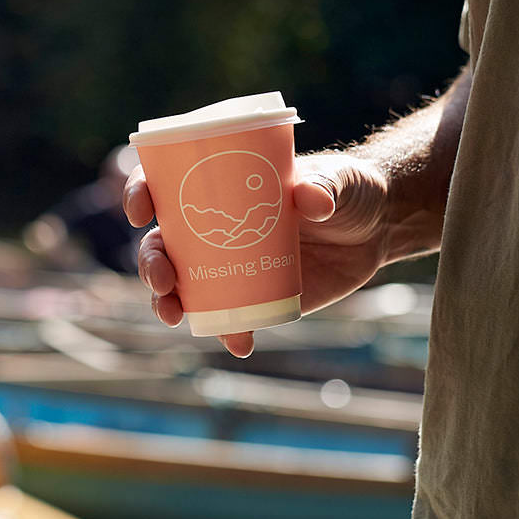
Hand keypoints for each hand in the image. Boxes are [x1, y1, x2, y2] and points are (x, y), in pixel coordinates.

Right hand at [123, 152, 390, 356]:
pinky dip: (228, 333)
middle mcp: (213, 228)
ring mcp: (230, 266)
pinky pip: (230, 319)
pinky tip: (238, 342)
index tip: (140, 211)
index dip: (140, 194)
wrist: (378, 227)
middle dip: (150, 265)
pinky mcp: (256, 297)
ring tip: (174, 316)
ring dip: (168, 303)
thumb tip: (313, 202)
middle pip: (161, 246)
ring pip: (182, 288)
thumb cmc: (348, 187)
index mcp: (219, 187)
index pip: (164, 186)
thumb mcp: (338, 176)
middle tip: (161, 280)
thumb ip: (323, 186)